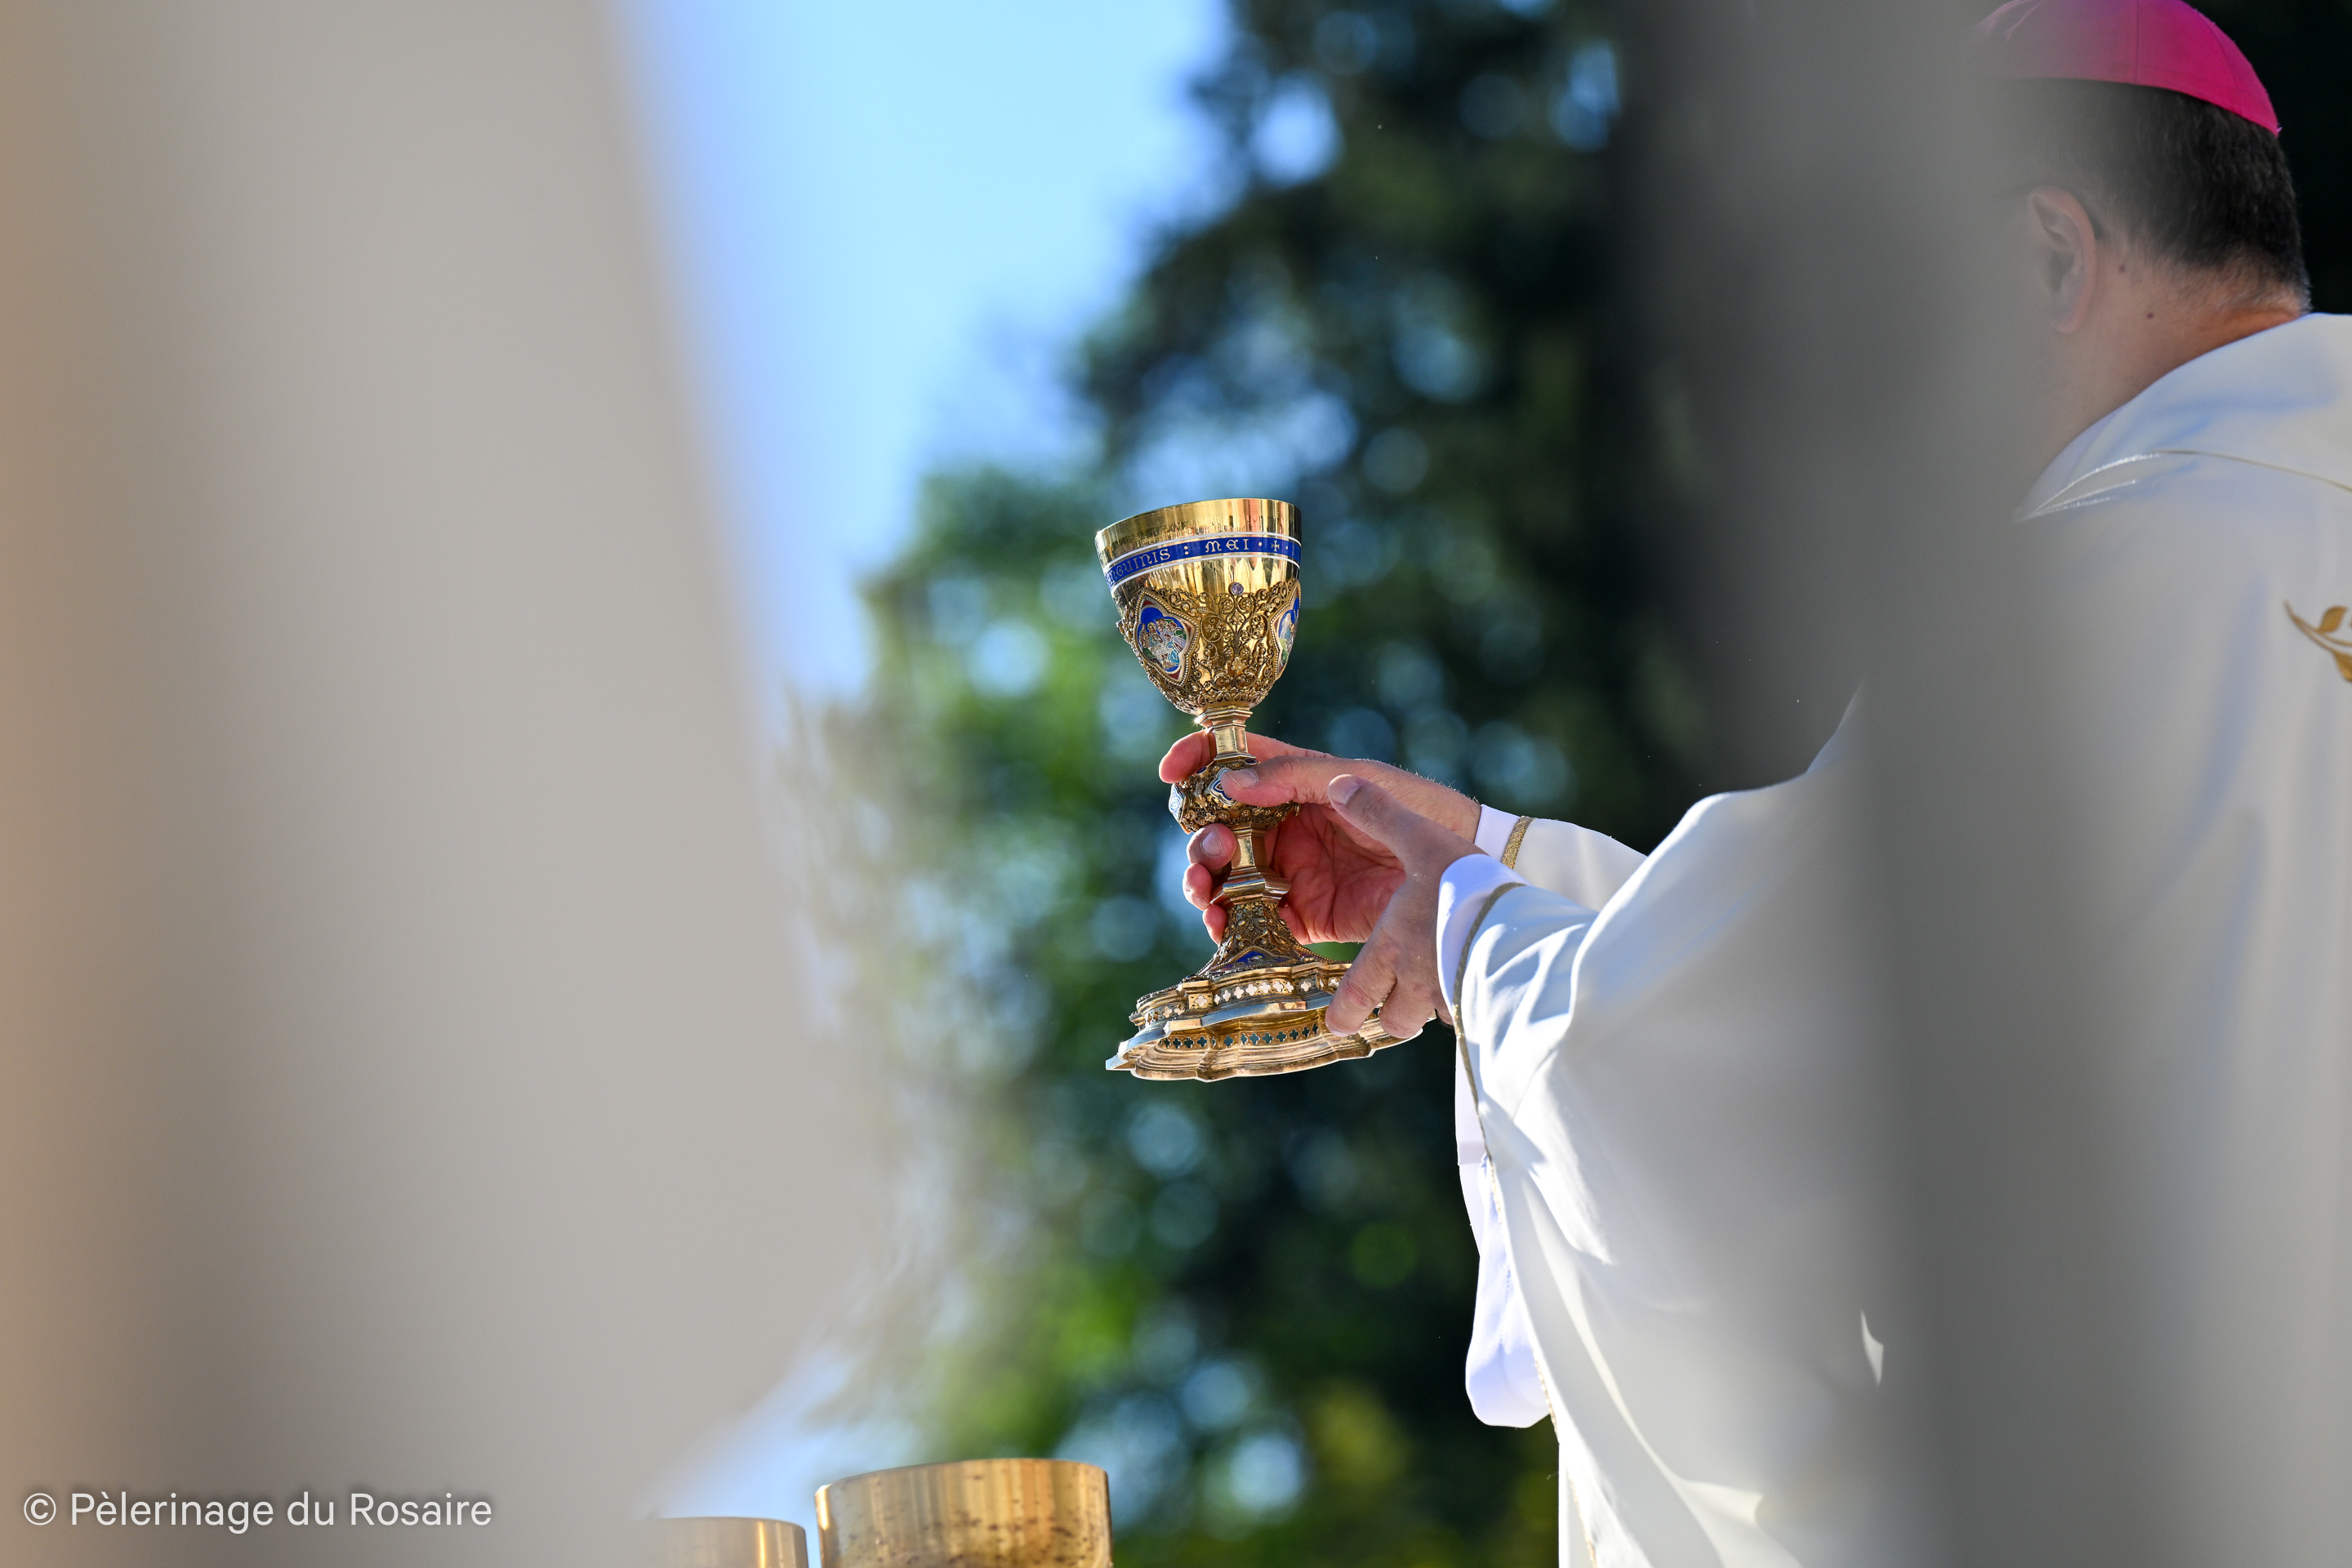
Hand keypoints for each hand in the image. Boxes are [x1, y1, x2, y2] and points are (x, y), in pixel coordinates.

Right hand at [1160, 729, 1480, 946]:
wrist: (1458, 867)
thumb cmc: (1414, 807)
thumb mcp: (1353, 779)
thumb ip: (1291, 778)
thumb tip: (1228, 783)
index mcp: (1293, 785)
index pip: (1233, 767)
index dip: (1197, 763)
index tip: (1171, 772)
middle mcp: (1283, 828)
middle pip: (1218, 831)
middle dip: (1200, 840)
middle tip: (1213, 849)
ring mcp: (1289, 872)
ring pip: (1226, 878)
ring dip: (1203, 881)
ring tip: (1204, 889)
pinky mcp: (1302, 915)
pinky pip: (1251, 920)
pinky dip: (1226, 922)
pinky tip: (1218, 921)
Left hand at [1317, 775, 1479, 1037]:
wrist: (1520, 923)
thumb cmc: (1465, 888)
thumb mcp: (1421, 841)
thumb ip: (1381, 815)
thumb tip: (1340, 787)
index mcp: (1392, 947)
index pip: (1354, 997)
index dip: (1343, 1013)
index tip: (1339, 1020)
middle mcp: (1415, 982)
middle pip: (1394, 1020)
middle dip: (1389, 1014)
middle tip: (1390, 1005)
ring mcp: (1451, 995)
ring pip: (1431, 1018)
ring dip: (1430, 1008)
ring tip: (1438, 991)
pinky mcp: (1487, 999)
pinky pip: (1470, 1011)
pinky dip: (1468, 1003)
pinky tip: (1478, 985)